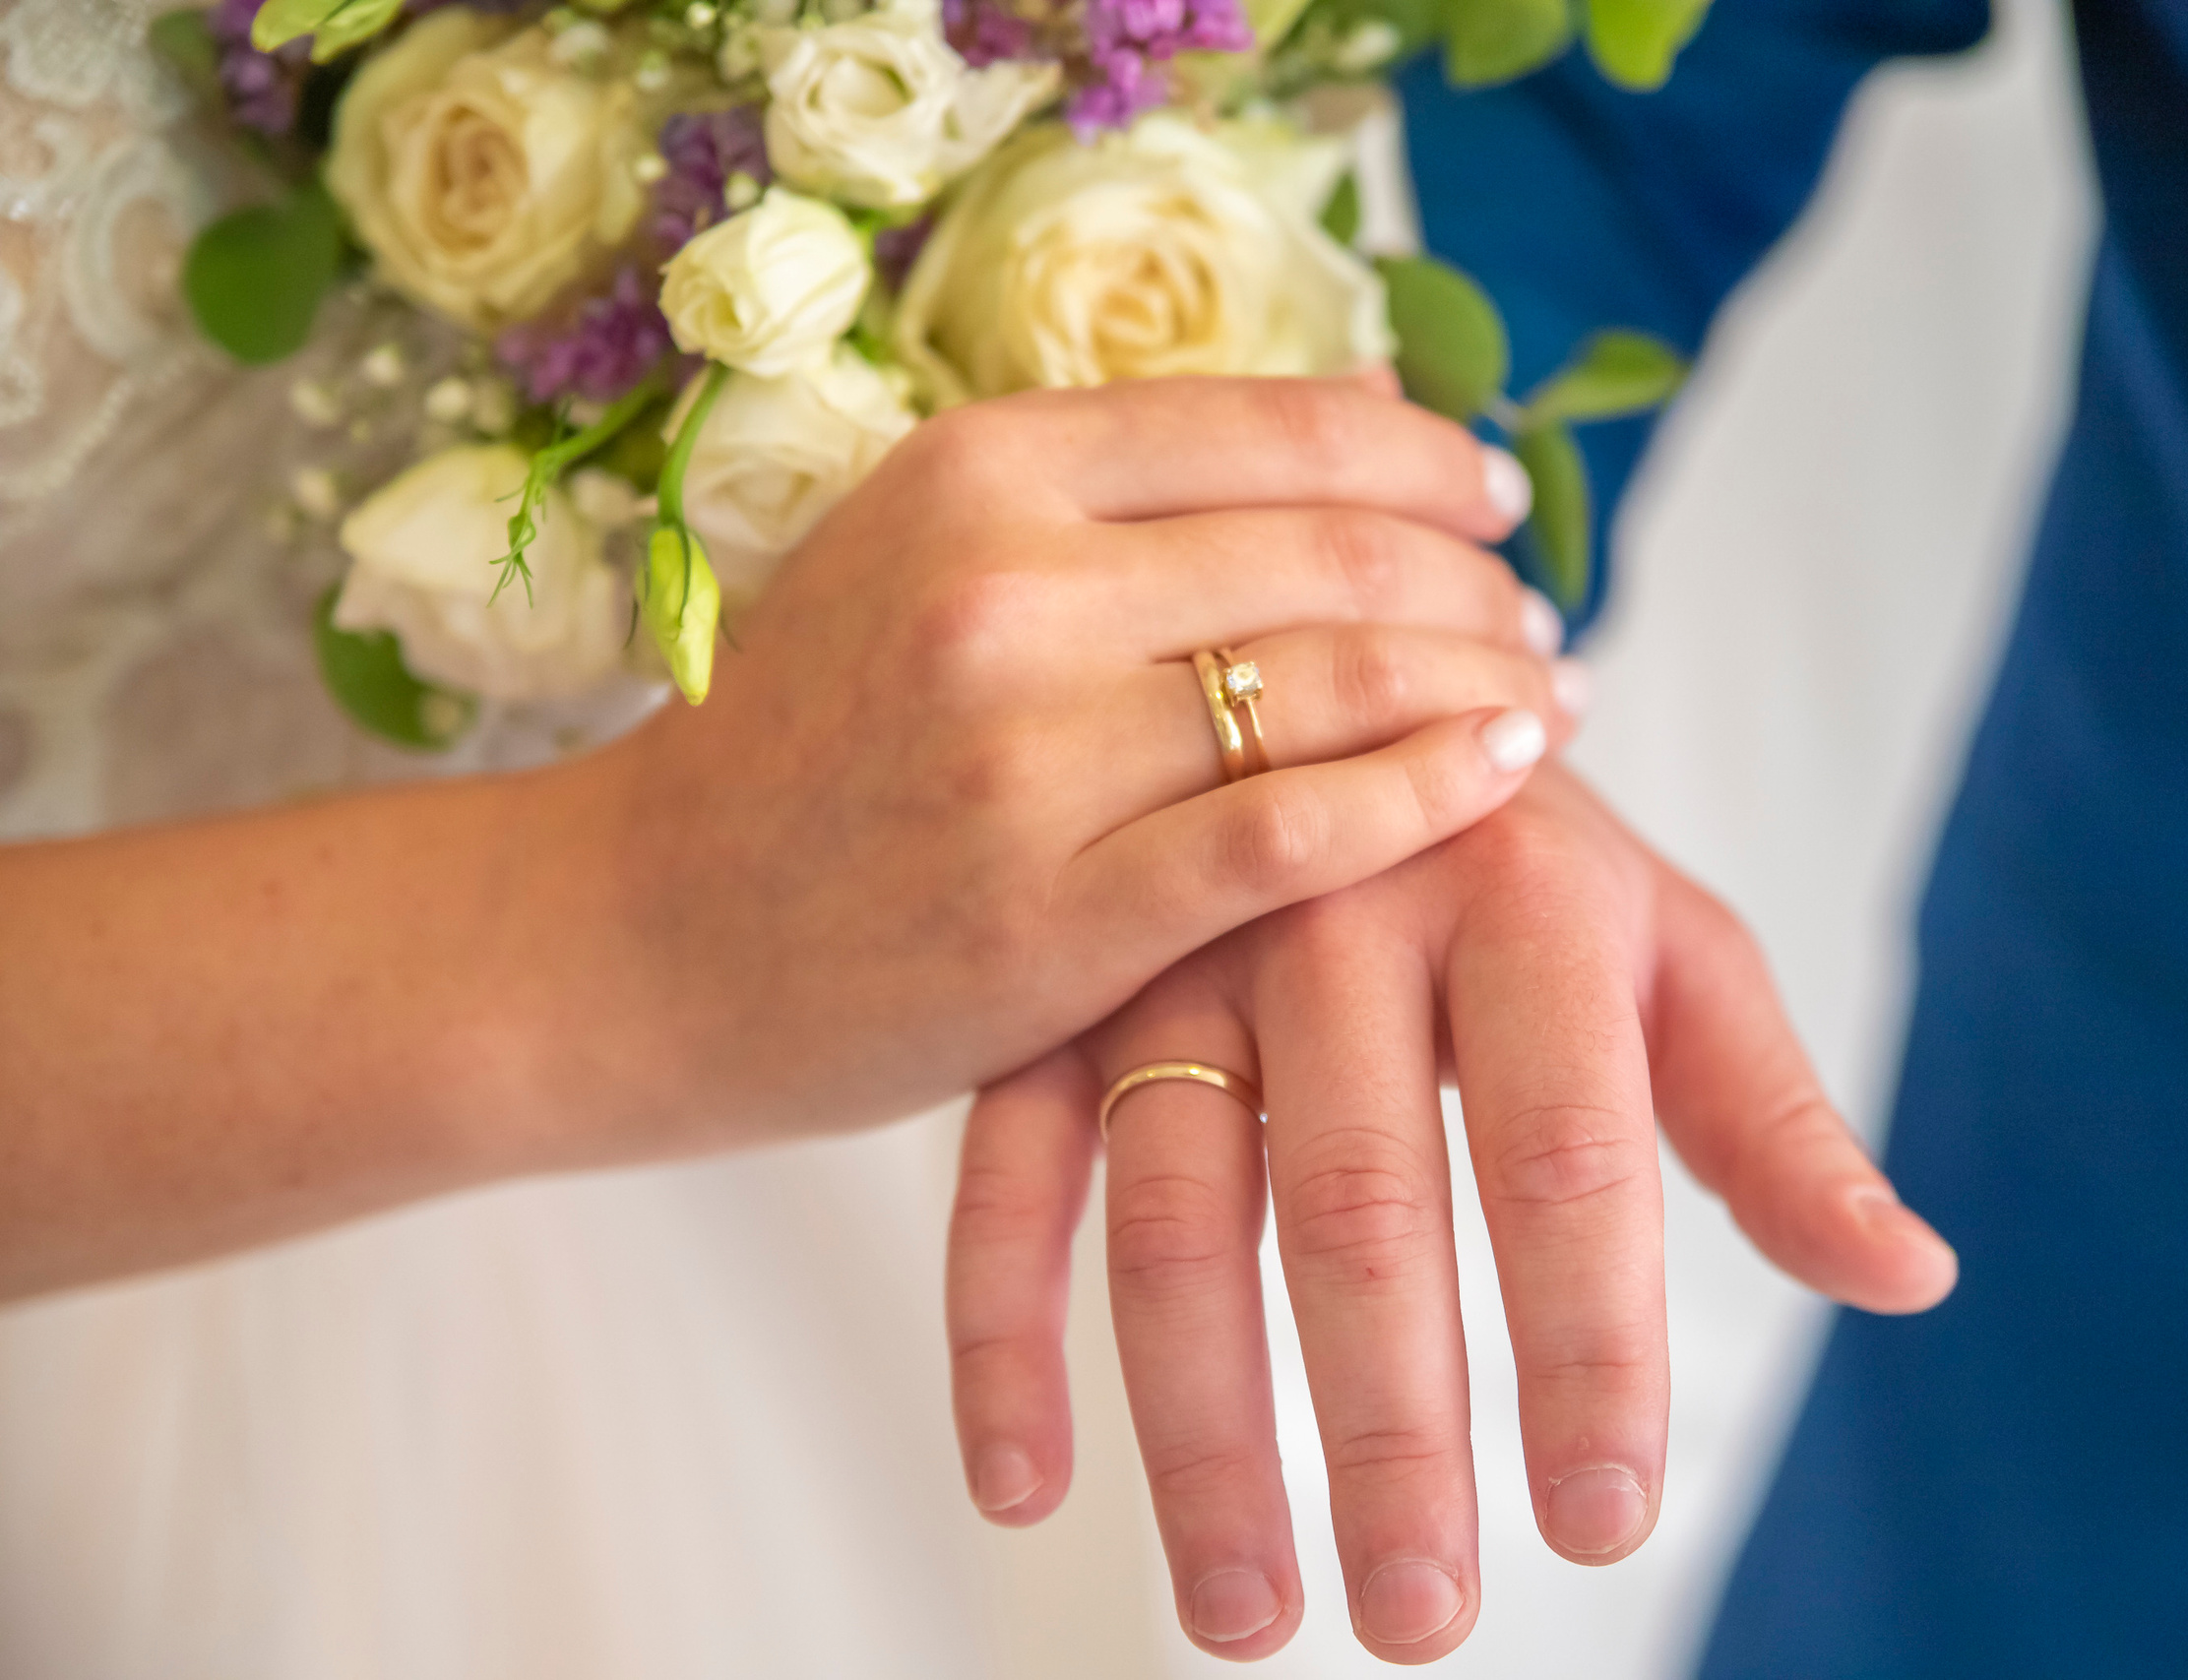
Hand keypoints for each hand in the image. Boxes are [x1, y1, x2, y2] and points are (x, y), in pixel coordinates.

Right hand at [558, 375, 1576, 1155]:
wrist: (642, 935)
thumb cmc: (813, 743)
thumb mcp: (927, 550)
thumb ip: (1132, 484)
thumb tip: (1374, 407)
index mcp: (977, 468)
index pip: (1274, 425)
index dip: (1423, 457)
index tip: (1493, 500)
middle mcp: (1002, 586)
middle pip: (1326, 549)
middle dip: (1472, 580)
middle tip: (1537, 619)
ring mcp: (1024, 757)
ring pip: (1328, 682)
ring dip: (1476, 683)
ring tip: (1541, 699)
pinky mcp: (1049, 916)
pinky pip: (1288, 837)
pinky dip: (1419, 796)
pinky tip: (1500, 776)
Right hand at [946, 763, 1956, 1662]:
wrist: (1333, 687)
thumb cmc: (1528, 862)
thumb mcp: (1669, 951)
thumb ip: (1769, 1118)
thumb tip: (1912, 1278)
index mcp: (1518, 897)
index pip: (1567, 1151)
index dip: (1588, 1343)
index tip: (1604, 1520)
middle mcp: (1331, 913)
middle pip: (1360, 1201)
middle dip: (1389, 1427)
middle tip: (1423, 1618)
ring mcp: (1172, 956)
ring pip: (1174, 1212)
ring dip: (1198, 1425)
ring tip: (1245, 1615)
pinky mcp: (1054, 999)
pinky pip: (1004, 1171)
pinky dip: (1000, 1330)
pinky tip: (1022, 1487)